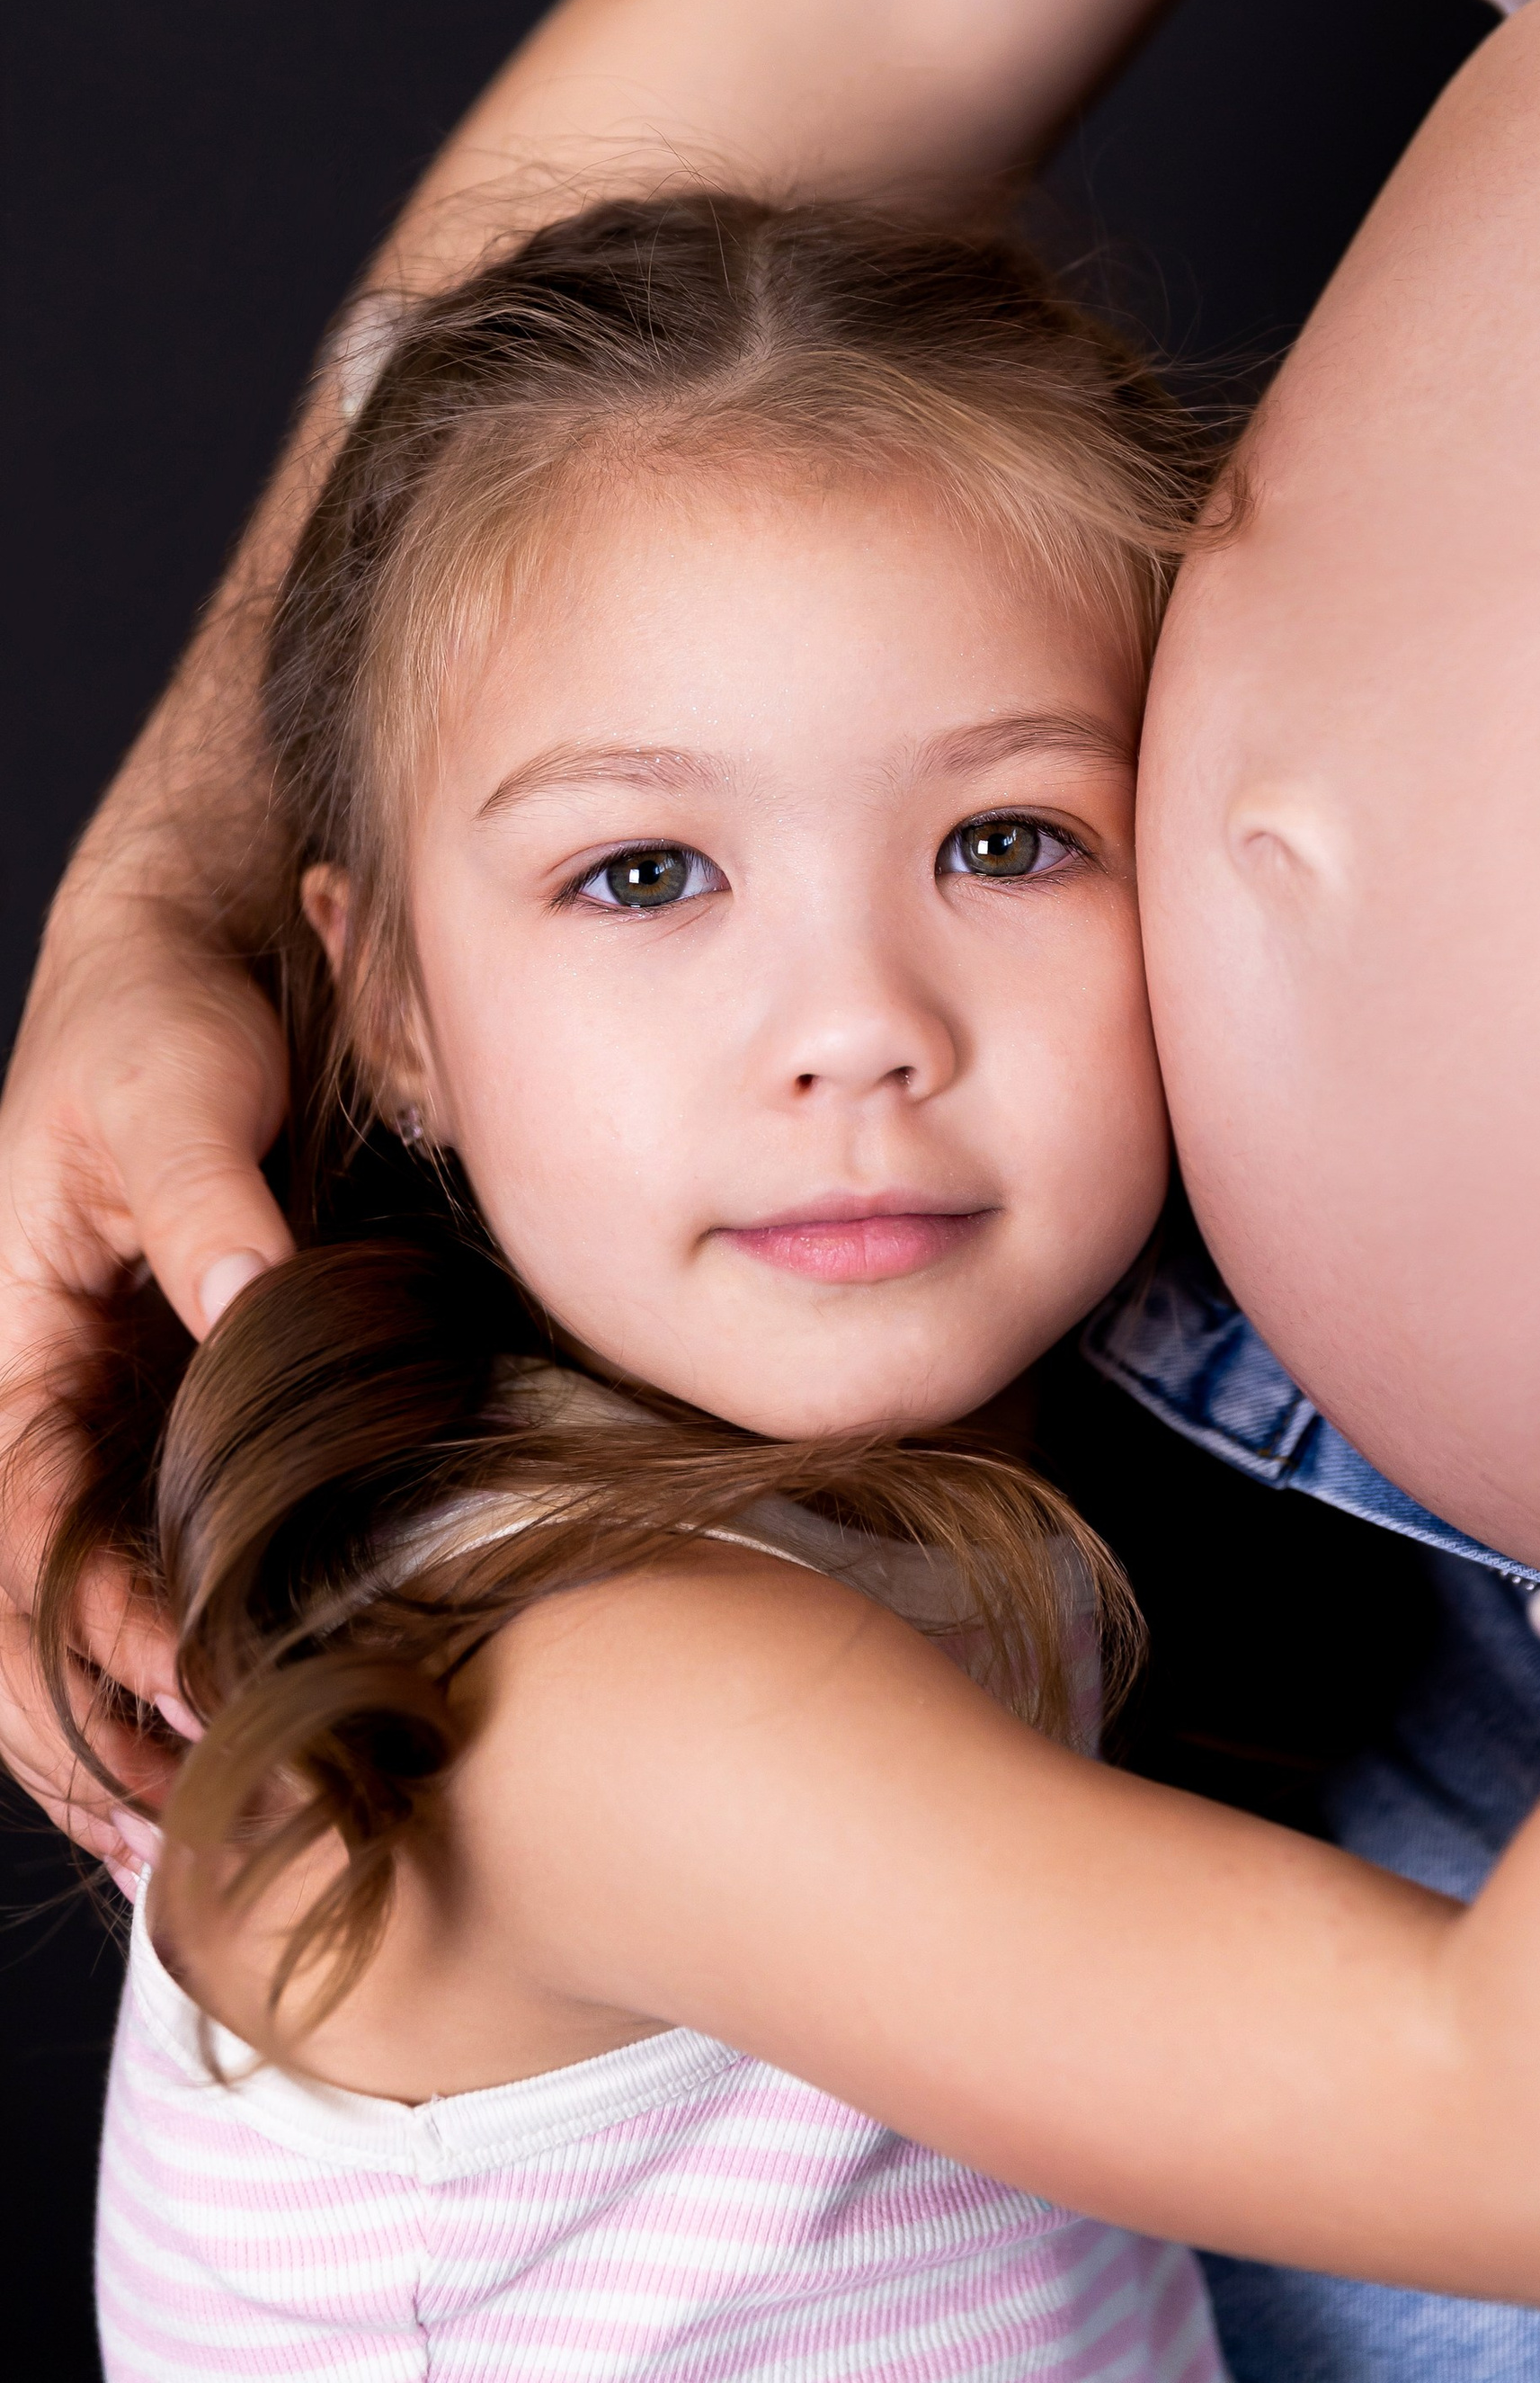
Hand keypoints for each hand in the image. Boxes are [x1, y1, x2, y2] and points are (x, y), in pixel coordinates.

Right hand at [0, 873, 290, 1855]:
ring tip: (210, 1841)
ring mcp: (110, 1421)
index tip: (179, 1702)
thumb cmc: (155, 1019)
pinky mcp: (184, 1412)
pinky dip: (186, 1650)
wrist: (197, 960)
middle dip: (85, 1737)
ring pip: (86, 1617)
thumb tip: (251, 1300)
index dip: (78, 1639)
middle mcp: (43, 1408)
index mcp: (3, 1352)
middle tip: (181, 1844)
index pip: (13, 1539)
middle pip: (23, 1620)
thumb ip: (205, 1210)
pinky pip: (163, 1560)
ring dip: (132, 1725)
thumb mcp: (165, 1099)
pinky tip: (240, 1723)